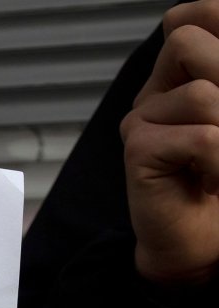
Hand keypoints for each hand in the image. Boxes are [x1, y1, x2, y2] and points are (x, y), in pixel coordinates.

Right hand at [122, 0, 218, 284]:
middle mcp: (157, 90)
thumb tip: (213, 86)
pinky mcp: (138, 149)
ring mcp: (141, 119)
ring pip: (203, 95)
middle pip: (189, 41)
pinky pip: (202, 137)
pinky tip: (214, 180)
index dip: (213, 19)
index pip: (190, 18)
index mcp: (182, 74)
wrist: (201, 244)